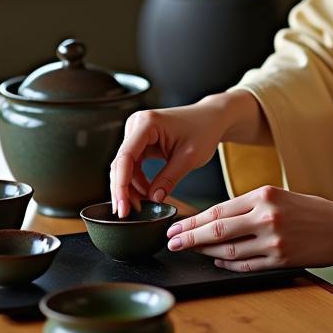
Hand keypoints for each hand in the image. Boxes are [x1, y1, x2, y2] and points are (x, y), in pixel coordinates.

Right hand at [109, 100, 226, 217]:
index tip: (123, 207)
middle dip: (123, 190)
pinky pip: (133, 164)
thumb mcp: (189, 158)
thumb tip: (153, 199)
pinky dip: (136, 181)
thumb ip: (169, 179)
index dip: (121, 185)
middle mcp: (137, 124)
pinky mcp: (141, 140)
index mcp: (148, 123)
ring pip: (124, 166)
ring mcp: (137, 132)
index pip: (126, 156)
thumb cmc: (204, 130)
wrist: (212, 119)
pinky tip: (144, 194)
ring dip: (130, 187)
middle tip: (128, 213)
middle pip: (121, 163)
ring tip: (141, 205)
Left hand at [164, 184, 332, 271]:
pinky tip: (217, 260)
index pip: (219, 209)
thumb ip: (251, 205)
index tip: (176, 226)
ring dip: (205, 252)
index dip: (194, 220)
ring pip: (228, 250)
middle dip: (189, 237)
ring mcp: (272, 241)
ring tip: (189, 252)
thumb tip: (217, 217)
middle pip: (217, 229)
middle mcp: (266, 217)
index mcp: (264, 195)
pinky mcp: (279, 260)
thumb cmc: (312, 210)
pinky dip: (228, 263)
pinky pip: (245, 264)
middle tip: (171, 242)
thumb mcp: (280, 196)